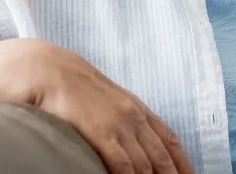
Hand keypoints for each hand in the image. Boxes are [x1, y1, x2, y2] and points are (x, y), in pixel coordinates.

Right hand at [0, 39, 194, 173]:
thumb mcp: (27, 112)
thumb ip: (61, 122)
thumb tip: (90, 155)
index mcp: (71, 72)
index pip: (135, 110)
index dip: (165, 143)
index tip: (187, 171)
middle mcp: (73, 66)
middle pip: (137, 118)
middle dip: (166, 158)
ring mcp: (59, 70)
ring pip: (122, 125)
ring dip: (148, 166)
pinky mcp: (45, 80)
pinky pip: (95, 126)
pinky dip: (120, 157)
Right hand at [23, 41, 194, 173]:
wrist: (51, 71)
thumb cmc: (75, 89)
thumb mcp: (108, 100)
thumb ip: (123, 119)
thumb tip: (133, 142)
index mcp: (137, 108)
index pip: (170, 140)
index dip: (183, 163)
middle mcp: (133, 116)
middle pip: (162, 157)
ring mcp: (119, 124)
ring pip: (145, 166)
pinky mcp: (102, 132)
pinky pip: (123, 165)